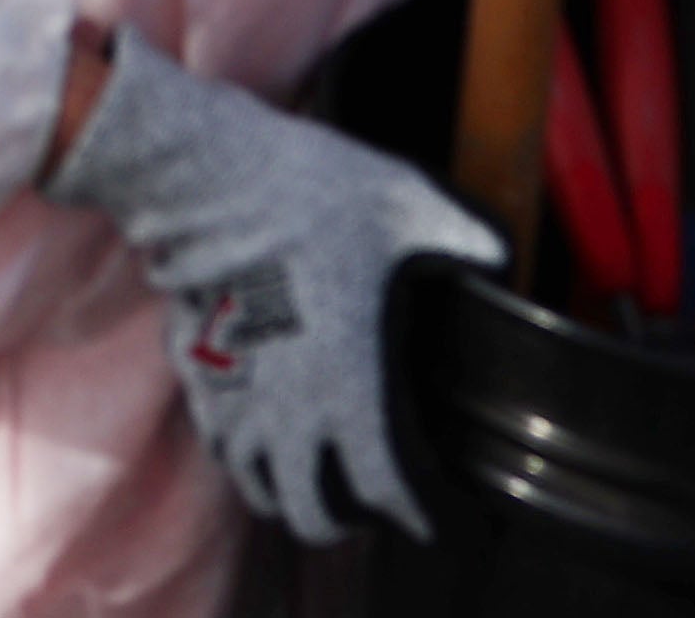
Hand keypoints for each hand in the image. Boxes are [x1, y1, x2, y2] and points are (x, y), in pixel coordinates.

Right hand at [43, 30, 496, 544]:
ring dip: (283, 490)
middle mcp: (287, 409)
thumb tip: (499, 258)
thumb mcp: (410, 207)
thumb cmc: (312, 192)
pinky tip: (257, 425)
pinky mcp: (196, 365)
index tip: (433, 516)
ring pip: (254, 484)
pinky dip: (240, 448)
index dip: (415, 513)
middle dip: (340, 522)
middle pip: (307, 513)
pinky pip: (216, 436)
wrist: (210, 171)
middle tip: (365, 504)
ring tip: (307, 476)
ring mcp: (235, 392)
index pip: (383, 488)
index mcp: (348, 387)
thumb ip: (464, 239)